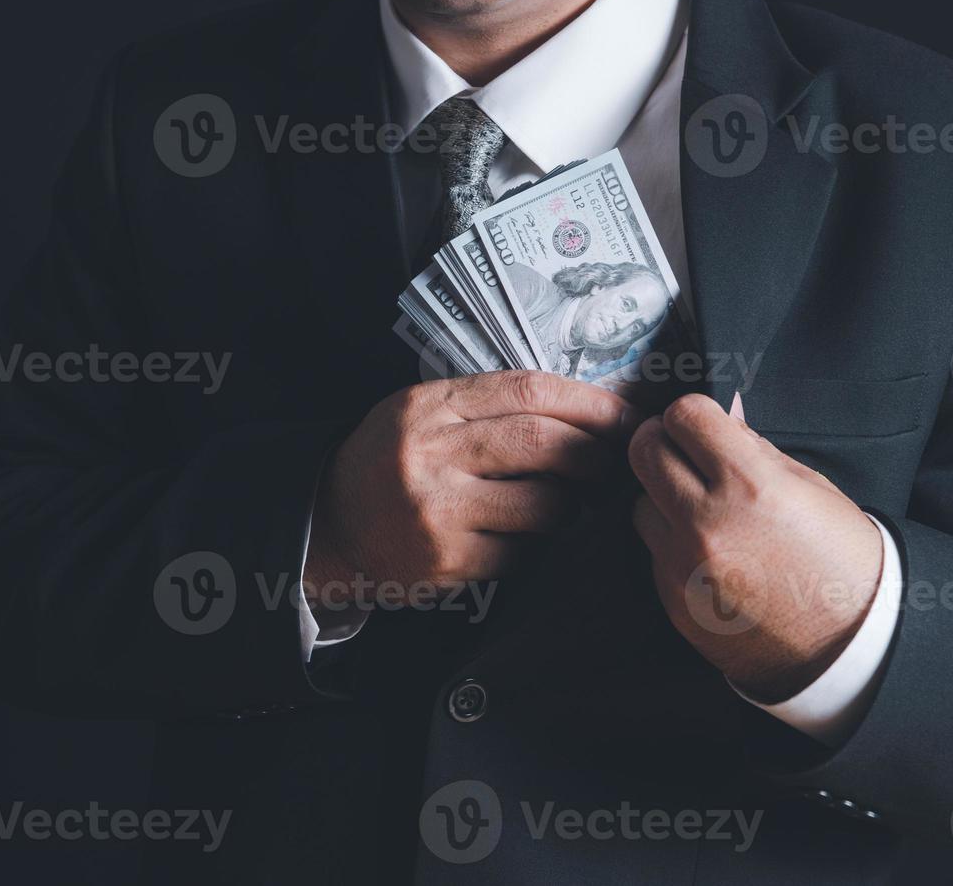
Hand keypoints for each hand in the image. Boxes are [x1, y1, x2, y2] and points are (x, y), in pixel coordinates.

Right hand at [305, 371, 641, 617]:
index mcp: (428, 407)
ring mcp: (437, 512)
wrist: (329, 525)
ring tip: (563, 503)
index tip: (623, 415)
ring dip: (569, 506)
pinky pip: (521, 552)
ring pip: (544, 505)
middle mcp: (430, 455)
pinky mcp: (445, 561)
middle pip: (542, 443)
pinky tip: (517, 536)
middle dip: (594, 453)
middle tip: (613, 463)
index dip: (588, 403)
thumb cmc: (388, 461)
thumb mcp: (420, 412)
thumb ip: (485, 405)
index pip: (526, 390)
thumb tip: (583, 412)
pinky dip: (533, 545)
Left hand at [629, 393, 882, 703]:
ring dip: (663, 497)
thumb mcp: (811, 489)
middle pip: (644, 451)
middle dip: (662, 443)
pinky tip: (709, 553)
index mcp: (751, 486)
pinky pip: (653, 550)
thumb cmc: (840, 562)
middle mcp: (708, 523)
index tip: (700, 424)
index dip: (691, 414)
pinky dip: (672, 542)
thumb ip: (754, 450)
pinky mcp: (673, 598)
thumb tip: (720, 417)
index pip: (684, 416)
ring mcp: (684, 564)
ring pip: (640, 502)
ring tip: (702, 509)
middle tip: (683, 452)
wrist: (848, 648)